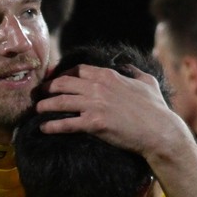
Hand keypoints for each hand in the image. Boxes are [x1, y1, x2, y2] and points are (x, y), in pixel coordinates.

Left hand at [35, 63, 196, 164]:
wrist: (159, 131)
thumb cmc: (156, 109)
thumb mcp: (147, 82)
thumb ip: (134, 72)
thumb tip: (127, 65)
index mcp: (108, 76)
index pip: (77, 69)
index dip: (61, 74)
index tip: (53, 79)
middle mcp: (98, 87)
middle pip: (63, 83)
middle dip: (47, 87)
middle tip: (39, 94)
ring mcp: (95, 105)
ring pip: (60, 102)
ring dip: (45, 106)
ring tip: (36, 110)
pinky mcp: (94, 124)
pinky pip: (66, 123)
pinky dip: (52, 126)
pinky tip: (44, 128)